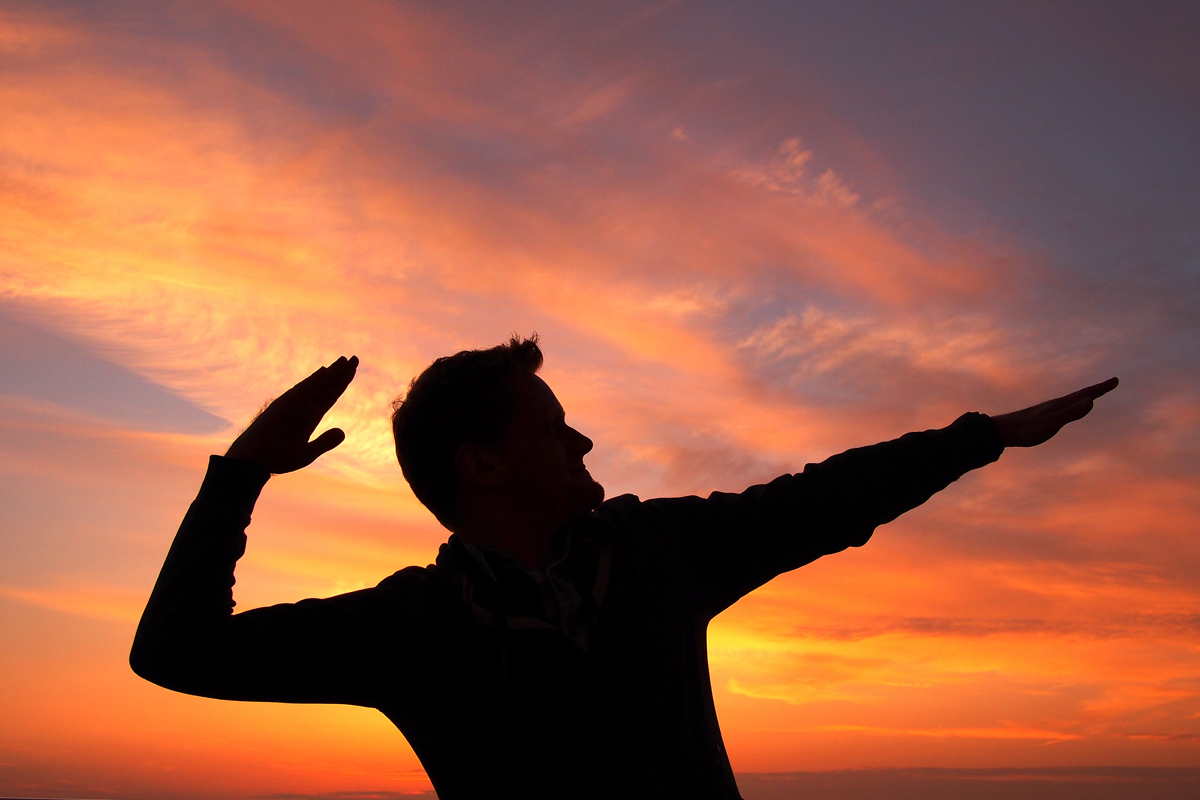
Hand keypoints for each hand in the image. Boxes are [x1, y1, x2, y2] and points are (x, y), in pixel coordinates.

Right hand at [224, 356, 358, 472]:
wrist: (253, 463)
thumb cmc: (277, 458)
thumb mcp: (306, 453)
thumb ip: (324, 442)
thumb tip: (343, 432)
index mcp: (310, 417)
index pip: (330, 396)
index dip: (342, 383)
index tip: (353, 370)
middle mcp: (302, 408)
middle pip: (326, 387)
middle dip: (341, 373)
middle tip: (355, 358)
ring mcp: (292, 406)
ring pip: (315, 386)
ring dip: (330, 373)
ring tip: (344, 360)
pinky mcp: (281, 407)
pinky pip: (299, 392)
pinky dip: (312, 382)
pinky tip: (324, 372)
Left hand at [991, 377, 1117, 447]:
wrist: (1003, 431)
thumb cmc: (1027, 429)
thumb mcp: (1052, 423)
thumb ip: (1070, 413)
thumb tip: (1090, 400)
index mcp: (1061, 405)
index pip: (1086, 394)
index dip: (1102, 388)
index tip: (1116, 380)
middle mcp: (1056, 404)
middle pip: (1081, 395)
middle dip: (1097, 390)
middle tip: (1111, 383)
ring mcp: (1049, 410)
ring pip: (1071, 401)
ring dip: (1085, 397)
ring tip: (1093, 395)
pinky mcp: (1043, 417)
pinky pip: (1063, 408)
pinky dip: (1071, 406)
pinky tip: (1067, 409)